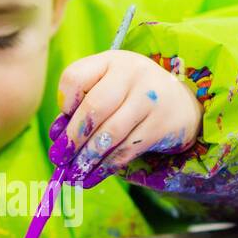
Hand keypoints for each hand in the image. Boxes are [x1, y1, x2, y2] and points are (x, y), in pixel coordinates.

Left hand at [47, 50, 200, 187]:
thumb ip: (81, 105)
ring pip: (111, 133)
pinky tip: (92, 176)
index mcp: (111, 61)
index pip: (75, 77)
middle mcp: (132, 74)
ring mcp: (150, 99)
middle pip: (94, 108)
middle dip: (73, 138)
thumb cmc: (130, 94)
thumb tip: (57, 137)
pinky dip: (106, 167)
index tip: (62, 120)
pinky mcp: (161, 125)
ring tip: (73, 173)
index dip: (64, 102)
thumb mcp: (107, 86)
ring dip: (88, 158)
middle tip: (59, 158)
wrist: (180, 101)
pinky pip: (127, 149)